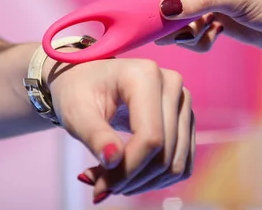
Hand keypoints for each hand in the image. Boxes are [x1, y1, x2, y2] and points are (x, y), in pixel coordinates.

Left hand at [49, 58, 194, 204]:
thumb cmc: (78, 92)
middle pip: (165, 152)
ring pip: (176, 163)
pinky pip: (182, 163)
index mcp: (145, 75)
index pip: (150, 137)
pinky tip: (129, 175)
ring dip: (143, 182)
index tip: (99, 185)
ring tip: (110, 180)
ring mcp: (183, 100)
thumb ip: (95, 136)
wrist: (88, 80)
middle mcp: (171, 84)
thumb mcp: (76, 113)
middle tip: (99, 186)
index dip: (128, 169)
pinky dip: (156, 179)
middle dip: (132, 178)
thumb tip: (113, 160)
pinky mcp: (185, 117)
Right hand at [119, 0, 261, 54]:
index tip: (113, 9)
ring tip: (206, 31)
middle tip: (159, 34)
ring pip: (171, 16)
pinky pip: (186, 30)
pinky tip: (216, 35)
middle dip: (163, 17)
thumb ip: (198, 2)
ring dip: (184, 31)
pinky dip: (197, 39)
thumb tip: (162, 7)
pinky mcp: (208, 13)